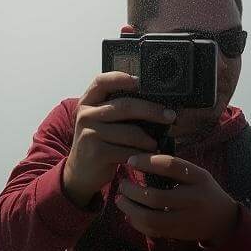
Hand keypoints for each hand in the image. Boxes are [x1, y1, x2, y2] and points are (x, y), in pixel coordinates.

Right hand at [62, 73, 176, 207]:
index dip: (121, 78)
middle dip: (152, 110)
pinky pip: (128, 151)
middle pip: (125, 106)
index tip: (141, 81)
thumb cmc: (99, 143)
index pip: (102, 81)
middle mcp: (86, 115)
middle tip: (170, 116)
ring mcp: (90, 134)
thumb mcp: (100, 122)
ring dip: (149, 139)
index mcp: (88, 103)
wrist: (80, 173)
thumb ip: (117, 110)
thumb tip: (155, 102)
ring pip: (130, 132)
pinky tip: (148, 156)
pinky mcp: (97, 153)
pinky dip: (142, 155)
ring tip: (156, 144)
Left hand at [116, 153, 238, 244]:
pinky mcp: (178, 234)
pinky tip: (129, 214)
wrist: (222, 220)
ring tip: (120, 199)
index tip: (130, 161)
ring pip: (151, 218)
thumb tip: (141, 160)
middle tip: (122, 184)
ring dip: (130, 209)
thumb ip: (175, 169)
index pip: (170, 166)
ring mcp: (186, 220)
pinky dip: (136, 222)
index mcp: (199, 178)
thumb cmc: (203, 190)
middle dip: (133, 191)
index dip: (147, 162)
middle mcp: (193, 199)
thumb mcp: (196, 175)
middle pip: (156, 197)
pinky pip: (152, 231)